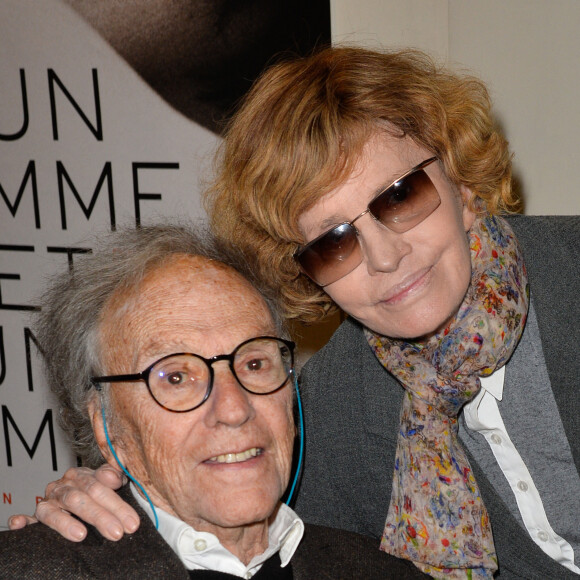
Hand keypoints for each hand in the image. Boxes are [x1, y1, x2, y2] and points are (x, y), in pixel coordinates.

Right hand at [8, 464, 139, 541]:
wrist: (76, 492)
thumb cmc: (96, 490)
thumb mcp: (109, 480)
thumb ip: (114, 475)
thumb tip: (114, 477)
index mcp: (81, 475)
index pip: (99, 486)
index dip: (117, 505)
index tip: (132, 522)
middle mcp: (63, 486)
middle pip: (80, 499)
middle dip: (100, 517)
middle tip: (117, 533)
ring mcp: (47, 502)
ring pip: (54, 511)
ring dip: (66, 523)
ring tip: (81, 535)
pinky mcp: (35, 517)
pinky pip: (28, 519)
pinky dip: (22, 521)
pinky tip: (21, 524)